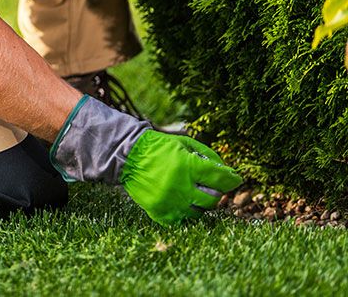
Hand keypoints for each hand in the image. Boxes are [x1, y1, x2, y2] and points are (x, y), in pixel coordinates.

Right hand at [121, 130, 242, 225]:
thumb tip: (228, 172)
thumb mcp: (184, 144)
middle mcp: (180, 186)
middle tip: (211, 187)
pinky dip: (184, 213)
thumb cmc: (158, 147)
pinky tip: (181, 202)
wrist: (127, 156)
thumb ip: (208, 156)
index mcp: (187, 166)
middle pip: (212, 200)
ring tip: (193, 193)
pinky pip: (181, 221)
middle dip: (216, 193)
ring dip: (200, 204)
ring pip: (198, 213)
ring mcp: (169, 201)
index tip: (235, 179)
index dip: (232, 179)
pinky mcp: (159, 211)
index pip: (220, 179)